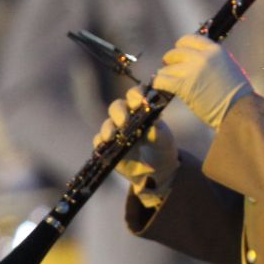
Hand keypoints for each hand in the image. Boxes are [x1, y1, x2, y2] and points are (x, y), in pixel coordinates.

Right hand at [95, 86, 178, 206]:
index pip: (135, 95)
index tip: (139, 102)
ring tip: (111, 136)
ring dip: (108, 128)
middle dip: (119, 112)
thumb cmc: (162, 147)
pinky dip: (100, 141)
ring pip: (107, 123)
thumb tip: (151, 127)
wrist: (158, 168)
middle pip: (117, 107)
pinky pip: (99, 140)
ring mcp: (116, 131)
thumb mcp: (164, 139)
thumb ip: (158, 133)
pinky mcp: (108, 145)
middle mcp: (126, 116)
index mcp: (141, 109)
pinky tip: (104, 144)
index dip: (135, 95)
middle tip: (124, 121)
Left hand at [153, 33, 250, 128]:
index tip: (179, 53)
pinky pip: (161, 80)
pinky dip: (158, 83)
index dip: (181, 46)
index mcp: (215, 50)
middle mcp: (202, 57)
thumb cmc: (238, 94)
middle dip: (171, 61)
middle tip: (170, 69)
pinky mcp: (183, 86)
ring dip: (165, 74)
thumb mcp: (229, 67)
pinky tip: (159, 87)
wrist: (241, 110)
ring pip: (167, 68)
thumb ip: (213, 60)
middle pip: (175, 52)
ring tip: (167, 81)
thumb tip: (197, 60)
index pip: (189, 39)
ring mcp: (192, 71)